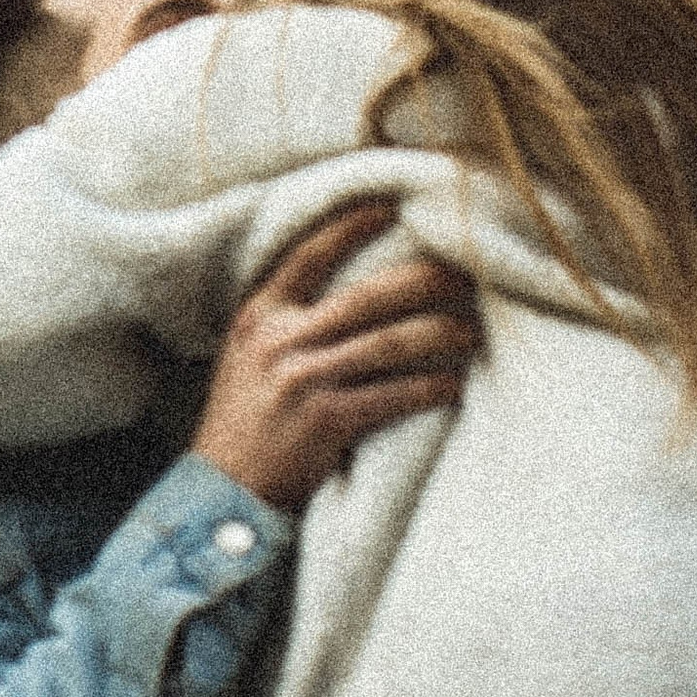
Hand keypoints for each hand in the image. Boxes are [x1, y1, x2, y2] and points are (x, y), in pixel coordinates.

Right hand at [195, 203, 478, 513]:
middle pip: (368, 296)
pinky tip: (454, 385)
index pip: (309, 255)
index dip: (352, 227)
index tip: (392, 206)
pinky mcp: (328, 421)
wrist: (224, 490)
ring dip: (441, 335)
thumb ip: (286, 323)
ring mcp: (304, 381)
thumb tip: (355, 292)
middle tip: (466, 274)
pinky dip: (431, 389)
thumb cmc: (245, 422)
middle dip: (426, 282)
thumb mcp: (247, 358)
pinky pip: (395, 395)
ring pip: (391, 343)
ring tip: (472, 332)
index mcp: (259, 317)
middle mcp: (281, 341)